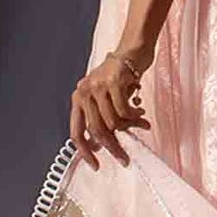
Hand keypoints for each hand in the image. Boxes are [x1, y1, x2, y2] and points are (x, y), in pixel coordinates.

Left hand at [70, 51, 151, 170]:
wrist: (133, 51)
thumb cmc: (121, 76)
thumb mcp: (106, 98)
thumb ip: (102, 118)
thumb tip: (101, 145)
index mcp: (79, 99)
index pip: (76, 132)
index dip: (85, 152)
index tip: (95, 165)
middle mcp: (84, 93)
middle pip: (96, 131)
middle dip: (112, 147)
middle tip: (124, 158)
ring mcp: (98, 87)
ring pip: (112, 123)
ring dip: (129, 128)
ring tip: (140, 123)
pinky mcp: (113, 82)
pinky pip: (123, 111)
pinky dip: (134, 117)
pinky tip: (140, 112)